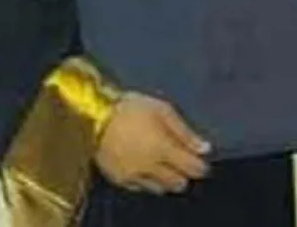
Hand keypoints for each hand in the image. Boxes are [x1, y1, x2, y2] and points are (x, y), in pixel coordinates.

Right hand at [95, 92, 210, 194]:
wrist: (92, 115)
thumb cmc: (131, 107)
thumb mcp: (162, 110)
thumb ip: (185, 132)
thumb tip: (205, 149)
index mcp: (164, 149)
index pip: (192, 169)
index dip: (201, 166)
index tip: (200, 159)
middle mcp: (151, 168)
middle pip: (178, 183)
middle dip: (184, 174)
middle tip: (181, 160)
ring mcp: (134, 176)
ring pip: (160, 189)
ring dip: (166, 179)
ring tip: (163, 164)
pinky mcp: (119, 179)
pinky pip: (141, 188)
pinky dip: (147, 181)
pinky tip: (145, 167)